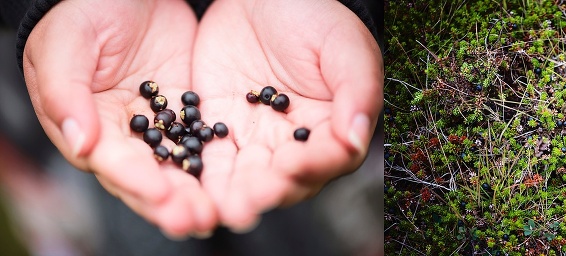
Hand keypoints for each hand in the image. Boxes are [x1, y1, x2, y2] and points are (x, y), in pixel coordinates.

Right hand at [22, 0, 216, 237]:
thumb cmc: (86, 11)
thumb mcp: (67, 42)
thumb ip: (65, 91)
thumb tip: (81, 144)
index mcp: (88, 125)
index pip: (113, 163)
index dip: (136, 181)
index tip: (162, 195)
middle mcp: (125, 137)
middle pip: (150, 177)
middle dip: (174, 202)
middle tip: (199, 219)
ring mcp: (160, 126)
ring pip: (181, 168)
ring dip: (200, 193)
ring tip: (221, 212)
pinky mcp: (189, 112)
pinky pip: (206, 141)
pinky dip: (221, 163)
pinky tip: (241, 179)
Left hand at [191, 0, 382, 230]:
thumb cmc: (314, 16)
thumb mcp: (343, 46)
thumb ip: (357, 90)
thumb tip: (356, 139)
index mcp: (334, 127)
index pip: (330, 157)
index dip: (314, 164)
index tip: (293, 165)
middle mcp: (297, 142)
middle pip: (286, 179)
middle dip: (267, 191)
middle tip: (249, 200)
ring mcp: (257, 140)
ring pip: (247, 178)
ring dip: (234, 196)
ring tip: (222, 207)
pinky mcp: (221, 131)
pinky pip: (211, 160)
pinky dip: (203, 178)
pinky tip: (194, 188)